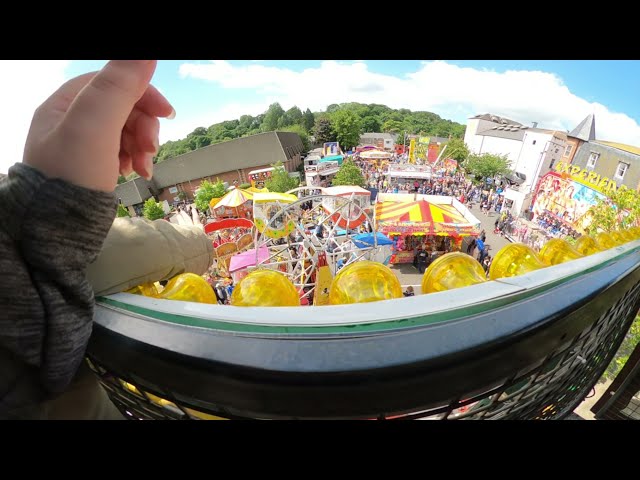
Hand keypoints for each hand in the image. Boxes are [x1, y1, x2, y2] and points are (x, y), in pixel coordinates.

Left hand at [22, 60, 174, 191]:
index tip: (167, 115)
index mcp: (64, 104)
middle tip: (151, 150)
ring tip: (144, 168)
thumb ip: (118, 86)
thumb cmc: (73, 174)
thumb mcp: (94, 124)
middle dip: (144, 127)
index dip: (144, 94)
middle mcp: (70, 121)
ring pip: (125, 131)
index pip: (113, 83)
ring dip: (142, 146)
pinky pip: (121, 152)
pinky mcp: (91, 166)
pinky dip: (134, 159)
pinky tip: (134, 173)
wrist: (59, 229)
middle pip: (122, 108)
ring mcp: (81, 145)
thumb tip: (147, 54)